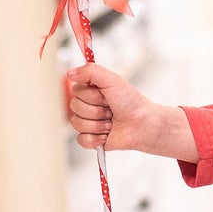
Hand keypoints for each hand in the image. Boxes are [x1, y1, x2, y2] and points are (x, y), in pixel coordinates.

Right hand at [65, 62, 195, 158]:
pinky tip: (106, 135)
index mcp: (91, 91)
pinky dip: (95, 138)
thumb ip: (90, 71)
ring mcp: (89, 123)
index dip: (91, 95)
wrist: (143, 124)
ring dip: (97, 124)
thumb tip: (69, 72)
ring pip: (76, 123)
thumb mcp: (112, 80)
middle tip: (110, 110)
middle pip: (74, 107)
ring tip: (110, 123)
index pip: (76, 91)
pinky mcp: (92, 139)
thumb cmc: (131, 102)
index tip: (106, 95)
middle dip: (95, 110)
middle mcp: (89, 106)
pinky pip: (81, 140)